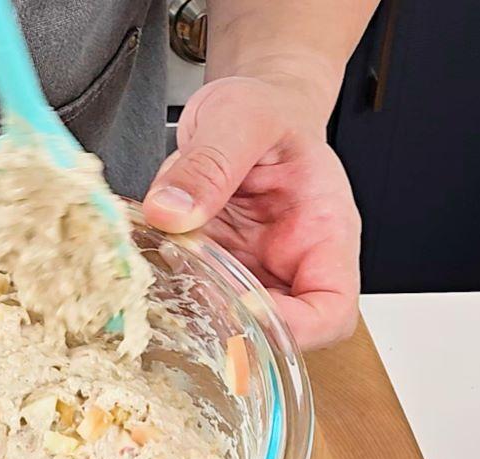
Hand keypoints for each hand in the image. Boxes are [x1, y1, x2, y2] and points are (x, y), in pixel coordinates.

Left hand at [142, 76, 360, 348]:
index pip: (331, 312)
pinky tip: (148, 259)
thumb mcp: (240, 116)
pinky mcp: (211, 268)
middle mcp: (289, 263)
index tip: (243, 307)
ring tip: (164, 265)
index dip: (293, 328)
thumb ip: (209, 162)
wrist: (247, 107)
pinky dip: (167, 285)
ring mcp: (249, 271)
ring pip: (226, 319)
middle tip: (185, 287)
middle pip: (275, 331)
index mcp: (324, 234)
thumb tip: (171, 211)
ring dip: (190, 304)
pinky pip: (192, 293)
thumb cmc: (267, 109)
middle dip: (227, 322)